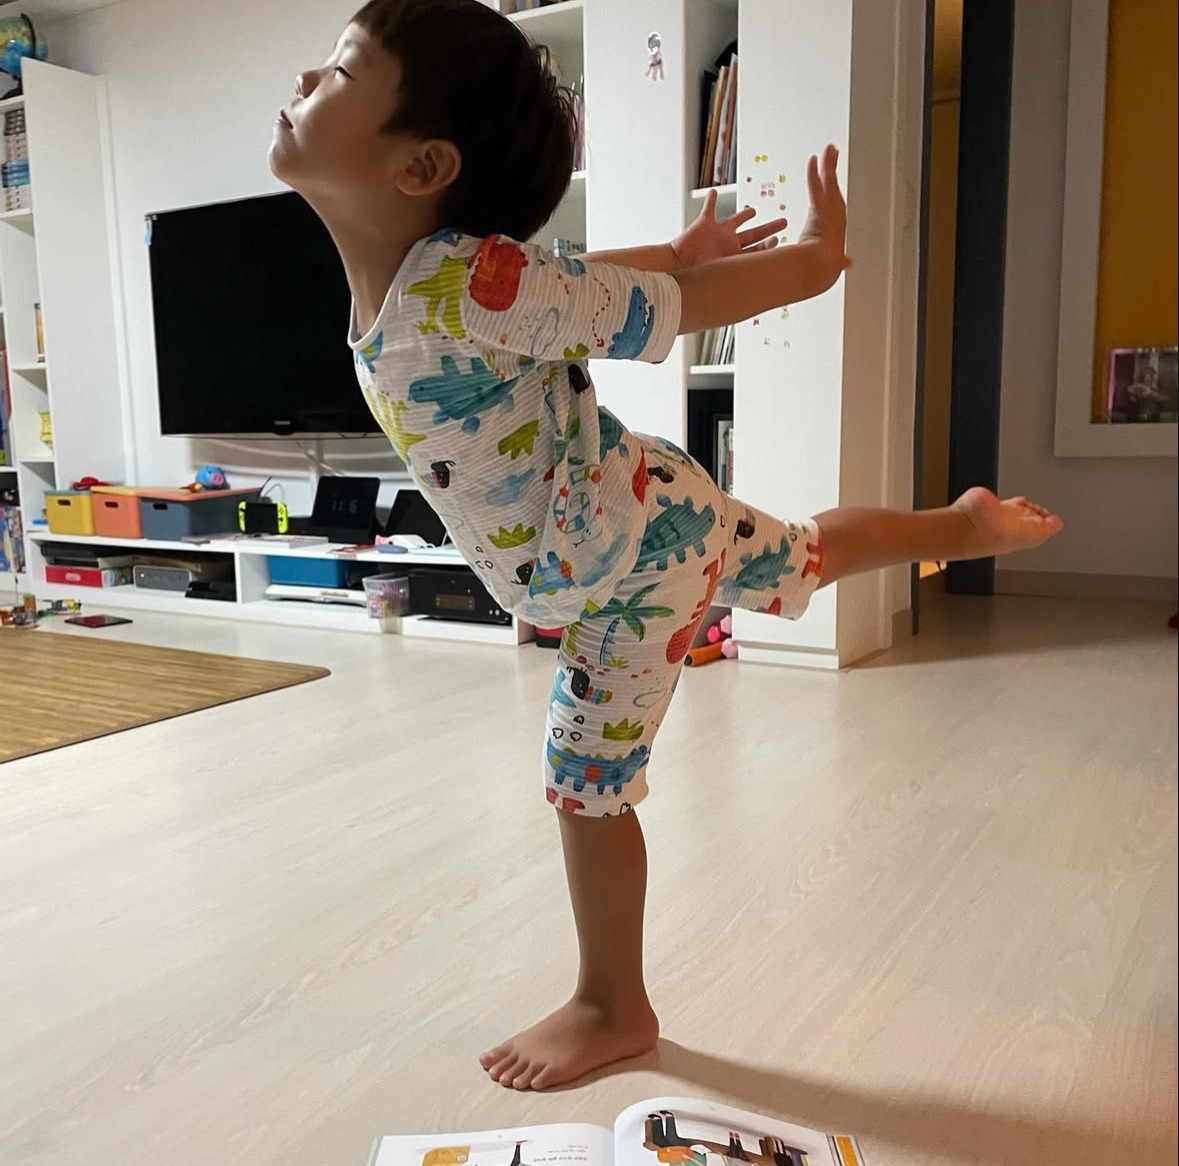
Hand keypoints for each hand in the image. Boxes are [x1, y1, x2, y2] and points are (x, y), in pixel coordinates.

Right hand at [670, 190, 786, 269]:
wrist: (675, 269)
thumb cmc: (695, 276)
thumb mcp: (722, 275)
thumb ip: (740, 275)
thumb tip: (761, 286)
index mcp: (734, 257)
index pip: (758, 251)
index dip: (769, 246)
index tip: (779, 240)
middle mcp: (729, 244)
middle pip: (754, 235)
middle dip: (769, 228)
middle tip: (784, 222)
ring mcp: (717, 234)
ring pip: (735, 221)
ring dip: (744, 215)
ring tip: (753, 210)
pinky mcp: (703, 224)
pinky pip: (709, 208)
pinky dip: (711, 199)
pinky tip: (713, 192)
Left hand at [797, 144, 850, 286]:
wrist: (820, 269)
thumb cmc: (820, 269)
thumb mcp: (830, 262)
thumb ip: (837, 261)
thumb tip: (847, 263)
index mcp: (834, 226)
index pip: (833, 201)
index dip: (833, 188)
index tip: (830, 177)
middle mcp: (835, 215)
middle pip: (834, 186)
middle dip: (832, 168)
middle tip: (832, 152)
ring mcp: (829, 211)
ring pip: (828, 183)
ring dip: (827, 165)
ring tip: (828, 149)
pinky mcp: (820, 208)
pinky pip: (817, 186)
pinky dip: (815, 173)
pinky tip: (813, 160)